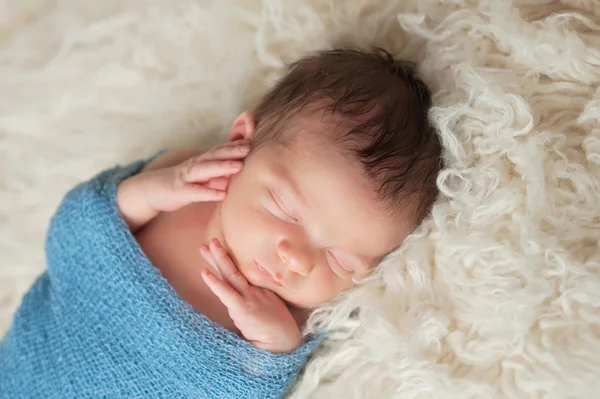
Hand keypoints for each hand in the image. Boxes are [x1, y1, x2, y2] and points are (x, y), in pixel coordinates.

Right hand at [140, 140, 250, 212]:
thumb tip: (238, 171)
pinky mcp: (180, 192)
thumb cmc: (181, 184)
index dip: (234, 145)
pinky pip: (195, 192)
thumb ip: (219, 173)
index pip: (219, 150)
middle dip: (232, 150)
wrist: (150, 190)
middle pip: (214, 155)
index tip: (251, 140)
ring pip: (205, 170)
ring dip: (222, 167)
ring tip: (239, 166)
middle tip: (249, 147)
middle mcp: (195, 166)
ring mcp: (187, 178)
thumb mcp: (201, 176)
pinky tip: (223, 194)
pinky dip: (209, 192)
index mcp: (201, 161)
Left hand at [199, 238, 301, 353]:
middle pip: (235, 269)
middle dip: (222, 254)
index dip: (230, 260)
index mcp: (260, 290)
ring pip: (231, 275)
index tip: (220, 249)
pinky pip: (227, 293)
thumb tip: (244, 304)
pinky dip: (215, 283)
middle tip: (211, 241)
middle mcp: (255, 290)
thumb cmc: (277, 330)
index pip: (242, 272)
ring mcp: (249, 297)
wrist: (285, 341)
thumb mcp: (269, 310)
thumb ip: (258, 303)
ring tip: (205, 247)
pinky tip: (205, 273)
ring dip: (218, 259)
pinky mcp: (244, 308)